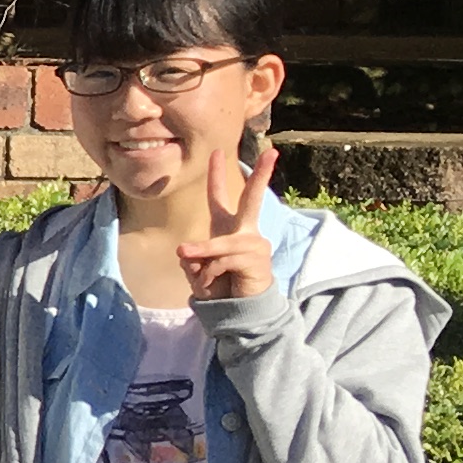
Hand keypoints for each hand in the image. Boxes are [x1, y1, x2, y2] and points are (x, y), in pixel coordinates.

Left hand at [181, 142, 278, 302]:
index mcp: (227, 228)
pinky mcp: (256, 258)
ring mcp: (254, 243)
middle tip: (272, 152)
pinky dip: (210, 273)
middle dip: (262, 175)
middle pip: (252, 199)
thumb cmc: (220, 286)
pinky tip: (214, 283)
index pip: (220, 198)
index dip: (216, 175)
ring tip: (190, 261)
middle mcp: (244, 231)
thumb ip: (193, 257)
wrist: (238, 310)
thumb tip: (189, 251)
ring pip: (220, 242)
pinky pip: (222, 260)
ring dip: (203, 255)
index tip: (216, 151)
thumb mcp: (198, 268)